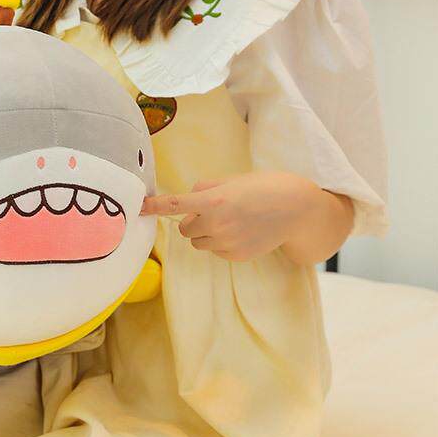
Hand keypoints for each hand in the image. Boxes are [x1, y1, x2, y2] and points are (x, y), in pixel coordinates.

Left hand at [139, 172, 315, 261]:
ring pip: (199, 241)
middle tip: (213, 209)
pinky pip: (216, 250)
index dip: (155, 206)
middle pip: (185, 228)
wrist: (298, 210)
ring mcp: (227, 243)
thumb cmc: (267, 187)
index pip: (176, 205)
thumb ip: (208, 187)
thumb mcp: (235, 180)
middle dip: (192, 219)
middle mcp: (218, 224)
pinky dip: (220, 242)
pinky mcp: (236, 256)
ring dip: (205, 232)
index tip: (139, 207)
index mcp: (215, 200)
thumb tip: (192, 195)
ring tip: (231, 220)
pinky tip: (241, 231)